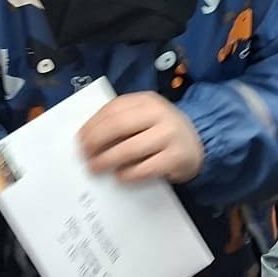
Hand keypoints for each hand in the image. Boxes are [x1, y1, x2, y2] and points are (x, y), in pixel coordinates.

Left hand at [79, 91, 203, 185]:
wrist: (197, 146)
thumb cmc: (161, 132)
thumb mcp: (144, 118)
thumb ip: (121, 121)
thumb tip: (87, 138)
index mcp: (147, 100)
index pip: (113, 109)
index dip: (92, 125)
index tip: (80, 140)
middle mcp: (159, 113)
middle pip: (117, 126)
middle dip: (95, 142)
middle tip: (84, 156)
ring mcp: (170, 135)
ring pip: (129, 149)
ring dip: (106, 160)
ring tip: (95, 168)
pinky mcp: (176, 158)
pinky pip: (145, 169)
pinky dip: (128, 174)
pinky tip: (120, 176)